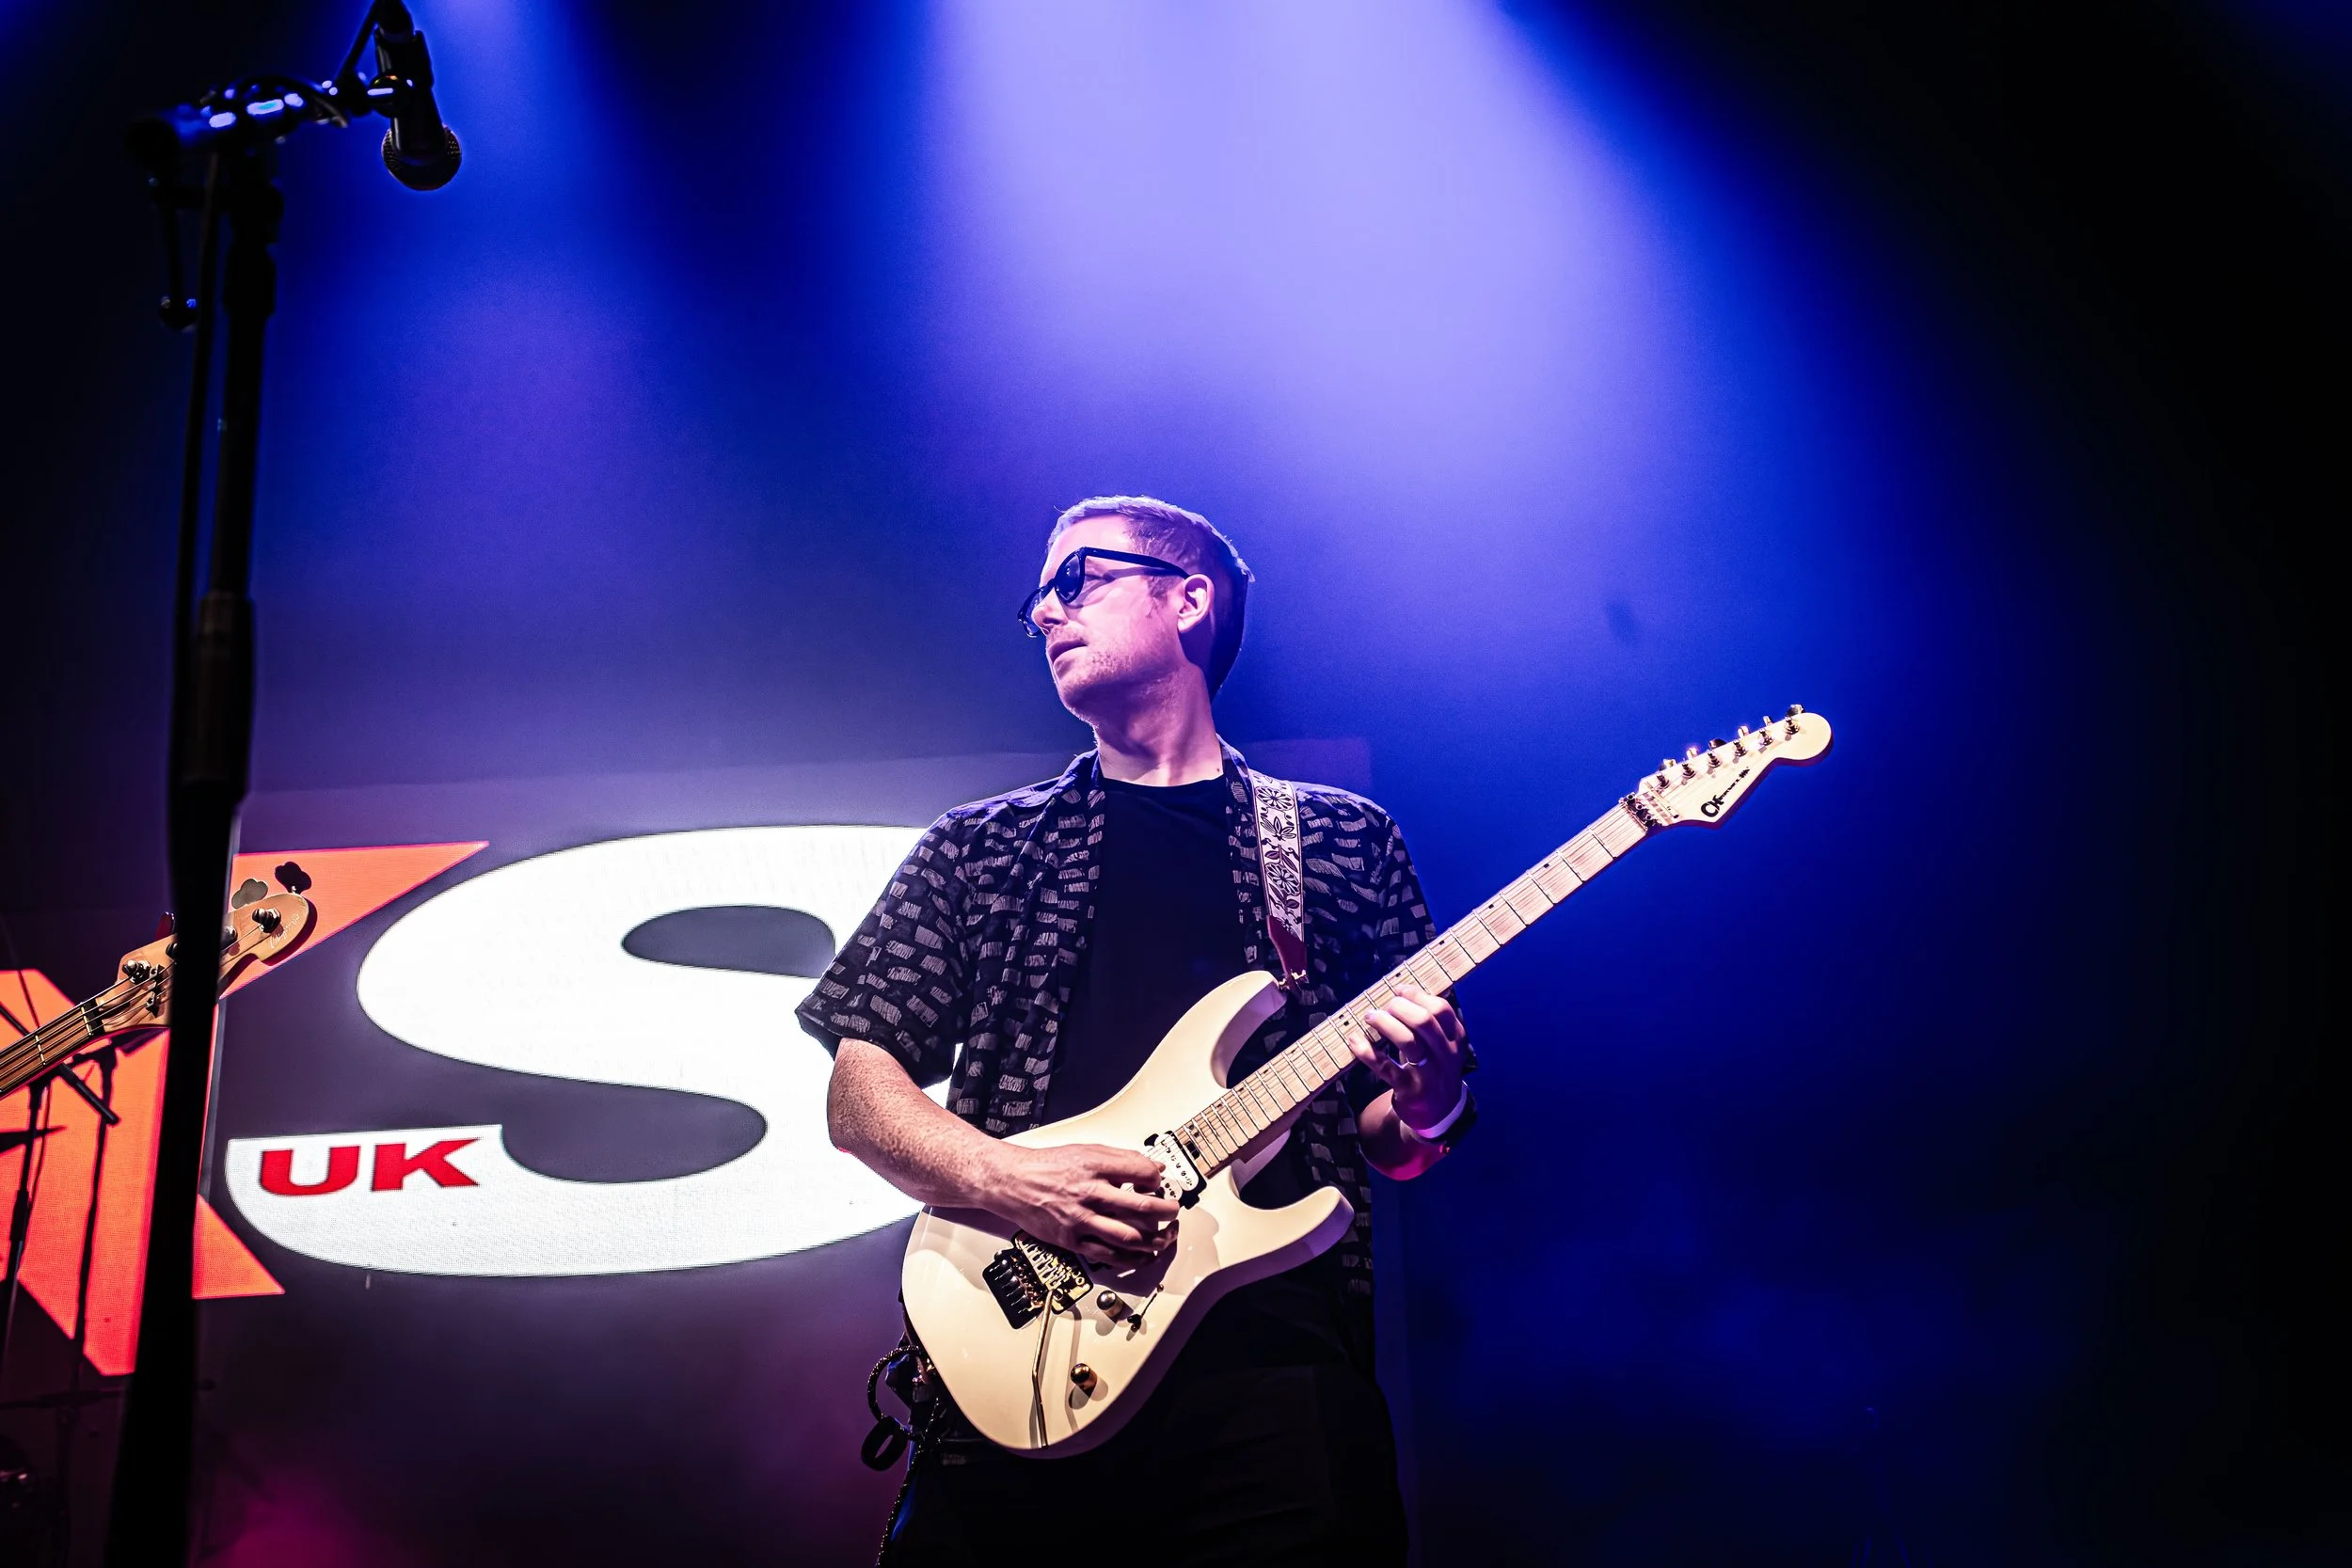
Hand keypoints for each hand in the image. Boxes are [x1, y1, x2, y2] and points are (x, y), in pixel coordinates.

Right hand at [980, 1142, 1179, 1266]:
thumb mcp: (1085, 1151)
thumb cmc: (1047, 1166)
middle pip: (1141, 1206)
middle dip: (1167, 1211)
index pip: (1141, 1173)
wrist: (1012, 1183)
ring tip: (1165, 1236)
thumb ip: (1121, 1158)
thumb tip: (1152, 1168)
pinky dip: (1131, 1258)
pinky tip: (1143, 1256)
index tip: (1159, 1184)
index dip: (1157, 1180)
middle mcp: (1089, 1193)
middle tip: (1174, 1211)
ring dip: (1155, 1239)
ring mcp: (1081, 1220)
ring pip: (1129, 1236)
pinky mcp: (1072, 1241)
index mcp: (1094, 1167)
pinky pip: (1108, 1255)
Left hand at [1345, 987, 1467, 1131]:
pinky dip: (1366, 1051)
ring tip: (1370, 1016)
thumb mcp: (1441, 1046)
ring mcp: (1429, 1075)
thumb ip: (1429, 1023)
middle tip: (1385, 1006)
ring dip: (1384, 1024)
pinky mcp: (1410, 1090)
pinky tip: (1354, 1040)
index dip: (1417, 995)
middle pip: (1425, 1021)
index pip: (1441, 1009)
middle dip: (1400, 1007)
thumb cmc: (1434, 1069)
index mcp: (1456, 1039)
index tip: (1399, 990)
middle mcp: (1446, 1056)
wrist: (1440, 1113)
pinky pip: (1385, 1066)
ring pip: (1408, 1041)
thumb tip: (1399, 992)